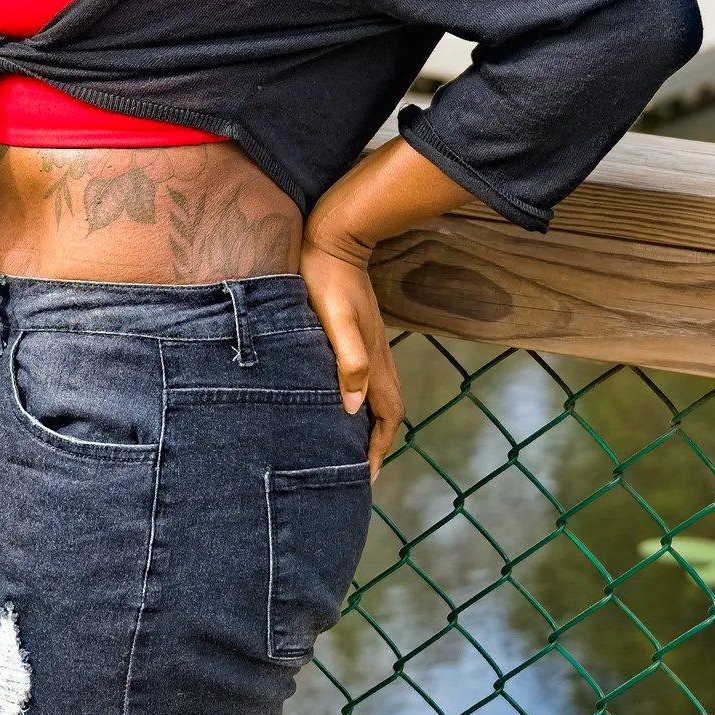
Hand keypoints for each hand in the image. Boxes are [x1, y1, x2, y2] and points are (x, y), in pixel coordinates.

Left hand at [300, 229, 402, 480]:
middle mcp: (379, 358)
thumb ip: (349, 362)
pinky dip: (359, 400)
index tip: (364, 476)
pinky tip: (339, 400)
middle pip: (385, 413)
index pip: (386, 418)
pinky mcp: (359, 335)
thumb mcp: (336, 322)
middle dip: (375, 445)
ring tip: (347, 446)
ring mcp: (371, 346)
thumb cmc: (327, 280)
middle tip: (356, 471)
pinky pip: (366, 380)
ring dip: (368, 424)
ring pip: (376, 397)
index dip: (377, 449)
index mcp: (375, 362)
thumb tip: (353, 409)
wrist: (334, 238)